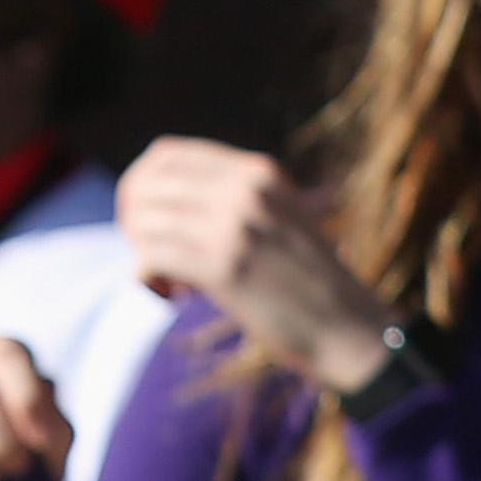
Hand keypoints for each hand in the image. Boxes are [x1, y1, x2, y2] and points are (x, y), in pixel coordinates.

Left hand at [118, 138, 404, 391]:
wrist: (347, 326)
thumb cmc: (303, 280)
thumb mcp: (275, 216)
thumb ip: (229, 197)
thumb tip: (150, 196)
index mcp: (257, 172)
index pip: (166, 154)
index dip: (140, 187)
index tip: (148, 222)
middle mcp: (246, 189)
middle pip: (146, 185)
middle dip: (134, 222)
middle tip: (154, 256)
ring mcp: (235, 226)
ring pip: (143, 221)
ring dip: (142, 254)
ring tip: (171, 281)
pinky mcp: (225, 268)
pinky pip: (152, 257)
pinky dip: (148, 279)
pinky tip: (172, 297)